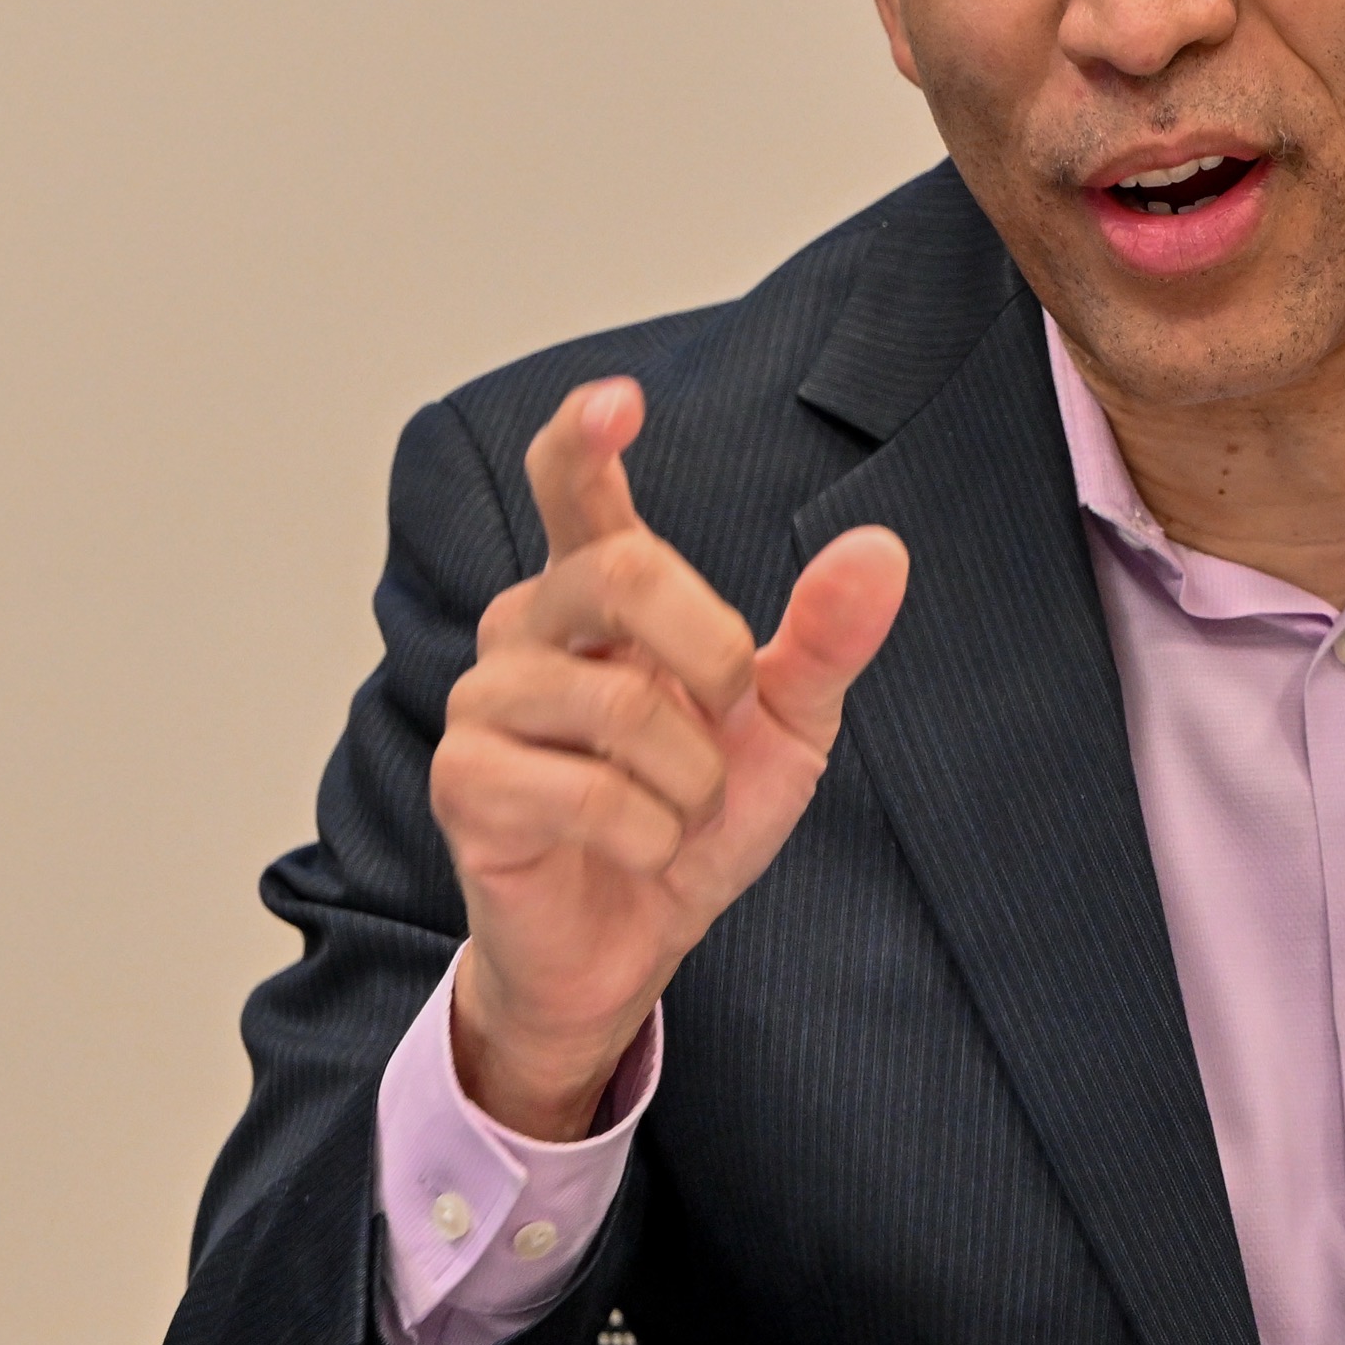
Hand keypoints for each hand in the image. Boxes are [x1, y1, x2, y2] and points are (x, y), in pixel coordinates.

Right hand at [429, 378, 909, 1140]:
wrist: (634, 943)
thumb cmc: (690, 818)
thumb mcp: (786, 727)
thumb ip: (826, 638)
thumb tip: (879, 549)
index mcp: (598, 593)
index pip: (573, 487)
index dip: (586, 438)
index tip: (618, 402)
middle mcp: (527, 626)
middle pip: (623, 573)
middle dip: (713, 652)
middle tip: (728, 712)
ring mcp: (484, 702)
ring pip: (621, 707)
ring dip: (689, 781)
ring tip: (675, 811)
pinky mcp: (465, 783)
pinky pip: (592, 795)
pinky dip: (651, 837)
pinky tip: (636, 852)